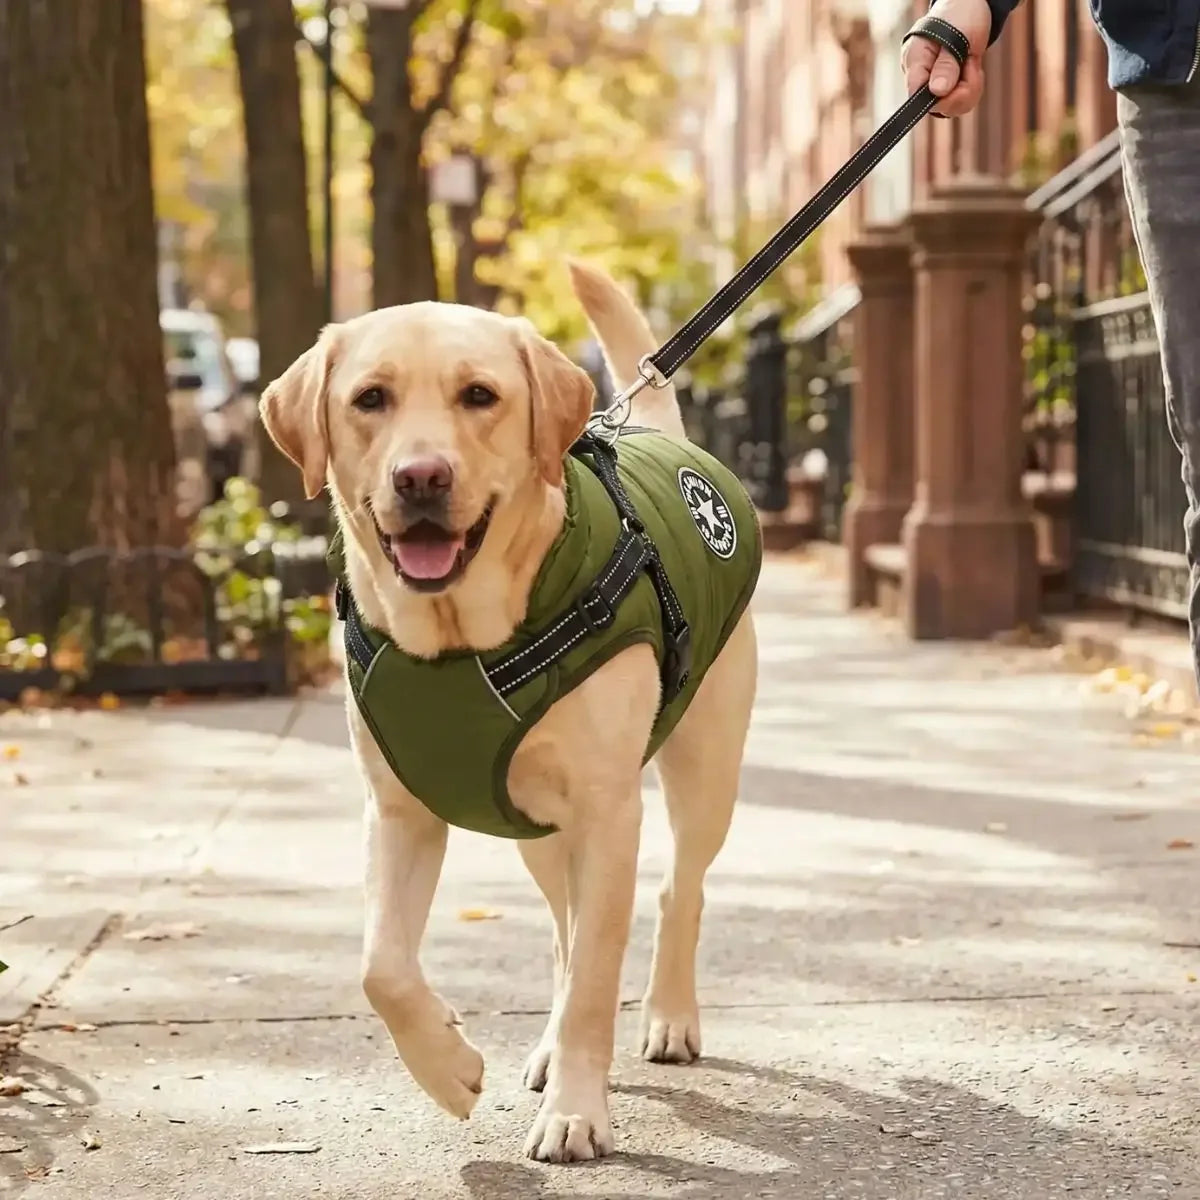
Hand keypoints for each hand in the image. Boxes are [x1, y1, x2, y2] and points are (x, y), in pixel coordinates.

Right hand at [901, 0, 992, 116]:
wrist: (969, 9)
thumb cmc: (959, 17)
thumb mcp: (957, 37)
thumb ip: (947, 65)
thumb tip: (937, 91)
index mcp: (915, 61)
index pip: (916, 97)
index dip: (938, 99)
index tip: (959, 86)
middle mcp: (920, 78)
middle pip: (937, 106)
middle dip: (962, 90)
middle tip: (970, 64)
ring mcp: (932, 86)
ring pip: (951, 108)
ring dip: (969, 88)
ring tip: (970, 64)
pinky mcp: (945, 91)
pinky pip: (959, 103)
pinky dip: (971, 89)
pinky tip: (970, 70)